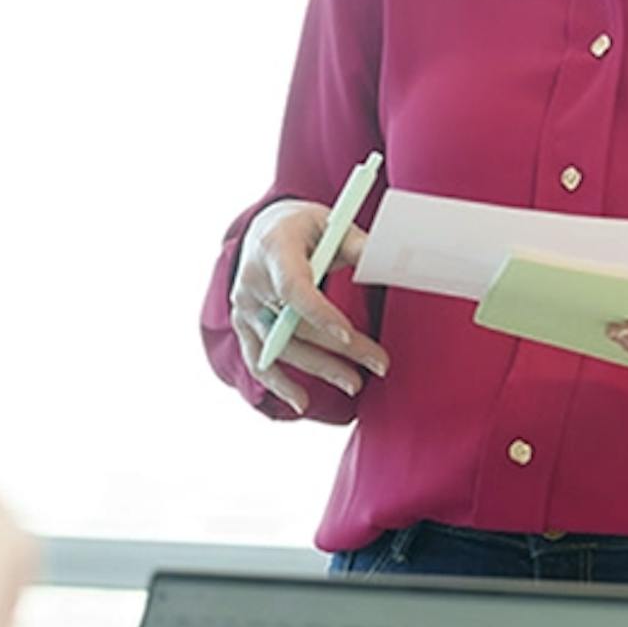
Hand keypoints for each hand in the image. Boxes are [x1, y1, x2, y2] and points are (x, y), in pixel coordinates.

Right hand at [229, 200, 387, 412]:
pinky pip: (258, 360)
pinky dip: (278, 384)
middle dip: (340, 349)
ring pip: (282, 349)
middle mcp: (252, 281)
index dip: (319, 314)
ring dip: (320, 369)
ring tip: (356, 384)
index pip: (293, 289)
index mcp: (274, 249)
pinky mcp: (243, 326)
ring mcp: (244, 307)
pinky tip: (302, 403)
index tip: (347, 335)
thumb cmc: (304, 227)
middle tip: (379, 364)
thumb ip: (355, 244)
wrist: (266, 230)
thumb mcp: (330, 223)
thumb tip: (384, 257)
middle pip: (296, 325)